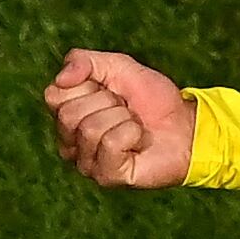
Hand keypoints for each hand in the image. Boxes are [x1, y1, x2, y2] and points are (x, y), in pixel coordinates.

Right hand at [44, 49, 195, 188]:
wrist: (186, 125)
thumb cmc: (152, 99)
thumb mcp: (118, 66)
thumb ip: (84, 61)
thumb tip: (60, 79)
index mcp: (67, 115)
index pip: (54, 95)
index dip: (86, 84)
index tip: (109, 89)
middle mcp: (70, 142)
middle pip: (68, 114)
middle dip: (106, 102)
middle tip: (125, 109)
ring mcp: (87, 163)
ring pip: (89, 129)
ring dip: (122, 119)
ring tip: (134, 125)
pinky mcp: (106, 177)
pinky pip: (110, 144)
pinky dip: (132, 135)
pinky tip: (139, 141)